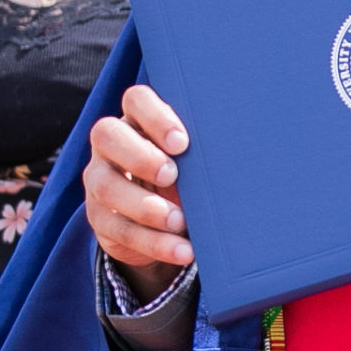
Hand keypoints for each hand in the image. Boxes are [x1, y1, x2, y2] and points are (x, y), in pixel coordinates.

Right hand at [84, 84, 194, 301]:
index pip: (136, 100)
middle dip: (140, 156)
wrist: (161, 220)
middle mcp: (111, 145)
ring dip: (146, 207)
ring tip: (180, 221)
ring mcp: (100, 180)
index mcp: (138, 120)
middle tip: (172, 176)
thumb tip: (250, 151)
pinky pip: (119, 230)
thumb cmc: (189, 175)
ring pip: (107, 187)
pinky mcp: (99, 219)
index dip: (155, 116)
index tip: (182, 142)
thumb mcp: (195, 160)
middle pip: (107, 134)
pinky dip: (154, 243)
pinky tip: (182, 250)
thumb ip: (207, 150)